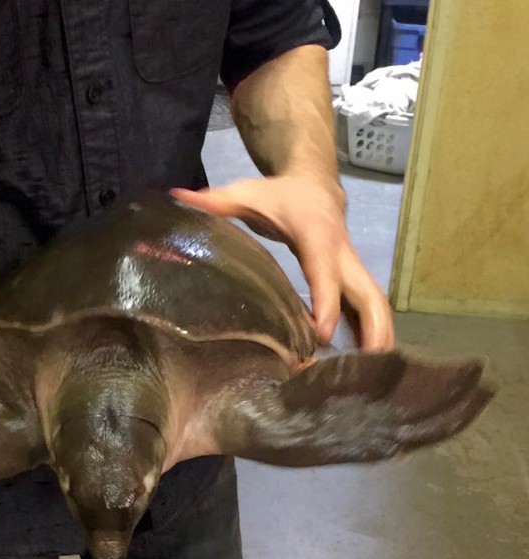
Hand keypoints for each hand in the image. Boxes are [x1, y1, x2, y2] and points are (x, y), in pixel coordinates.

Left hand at [170, 177, 393, 350]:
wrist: (314, 184)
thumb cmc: (279, 195)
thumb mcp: (246, 193)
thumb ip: (216, 201)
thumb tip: (179, 197)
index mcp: (316, 236)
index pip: (324, 271)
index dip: (326, 302)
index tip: (322, 334)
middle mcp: (342, 253)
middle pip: (367, 292)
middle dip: (373, 327)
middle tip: (369, 366)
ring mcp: (351, 266)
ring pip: (374, 301)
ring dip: (378, 334)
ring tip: (373, 374)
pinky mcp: (352, 276)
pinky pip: (367, 304)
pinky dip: (370, 330)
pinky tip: (364, 361)